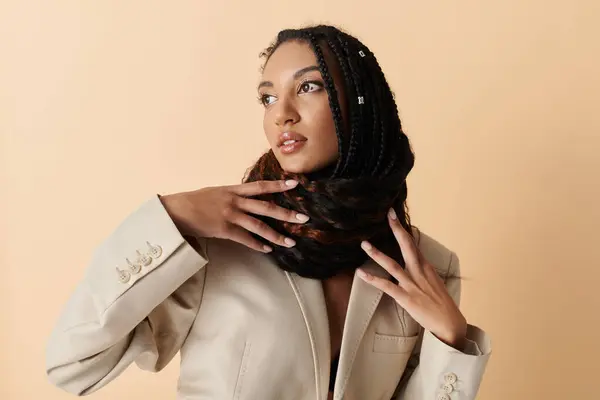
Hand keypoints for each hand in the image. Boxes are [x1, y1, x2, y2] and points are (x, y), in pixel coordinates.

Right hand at [160, 180, 309, 252]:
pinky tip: (268, 249)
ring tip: (291, 241)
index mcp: (233, 189)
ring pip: (259, 225)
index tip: (295, 184)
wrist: (177, 210)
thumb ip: (233, 195)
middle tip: (303, 218)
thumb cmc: (195, 201)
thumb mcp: (216, 192)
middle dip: (286, 213)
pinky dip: (257, 245)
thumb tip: (247, 198)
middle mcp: (235, 200)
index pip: (260, 186)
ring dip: (276, 234)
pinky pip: (245, 239)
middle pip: (266, 207)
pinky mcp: (224, 229)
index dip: (279, 185)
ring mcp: (230, 215)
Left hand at [357, 208, 466, 348]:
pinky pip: (386, 286)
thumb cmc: (441, 303)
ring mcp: (412, 284)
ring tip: (364, 244)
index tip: (392, 215)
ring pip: (392, 265)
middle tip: (387, 215)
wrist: (450, 323)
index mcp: (426, 266)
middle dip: (396, 229)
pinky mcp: (406, 298)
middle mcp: (419, 272)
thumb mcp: (433, 281)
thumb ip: (422, 269)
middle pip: (406, 246)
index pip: (412, 243)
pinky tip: (361, 273)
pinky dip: (373, 279)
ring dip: (377, 254)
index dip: (402, 229)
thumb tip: (414, 260)